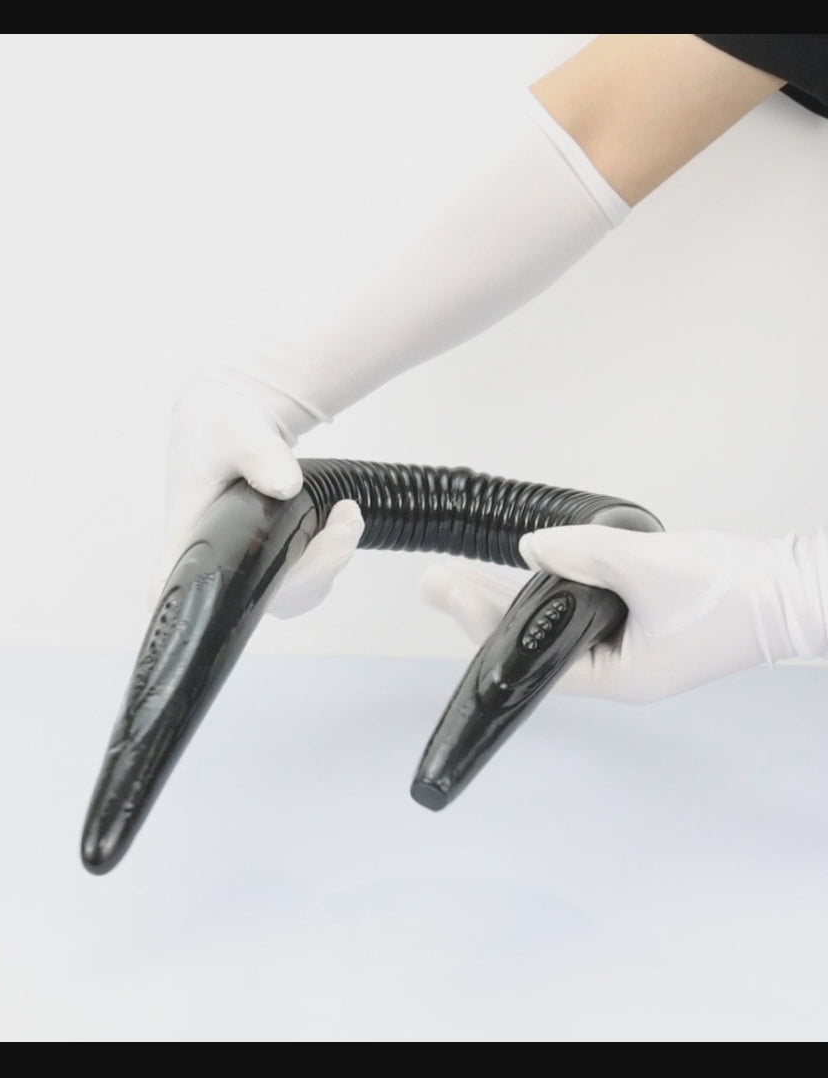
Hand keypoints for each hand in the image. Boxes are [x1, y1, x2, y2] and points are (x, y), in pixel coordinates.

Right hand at [155, 369, 362, 617]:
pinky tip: (341, 521)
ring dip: (329, 563)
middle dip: (314, 569)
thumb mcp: (236, 432)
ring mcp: (243, 572)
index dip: (229, 602)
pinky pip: (304, 583)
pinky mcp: (268, 567)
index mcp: (188, 542)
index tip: (280, 569)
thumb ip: (258, 455)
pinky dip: (329, 558)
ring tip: (348, 516)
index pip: (195, 595)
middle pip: (262, 601)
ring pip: (290, 596)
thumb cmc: (218, 429)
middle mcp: (213, 568)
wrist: (233, 424)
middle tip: (345, 524)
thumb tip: (287, 485)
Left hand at [422, 525, 827, 703]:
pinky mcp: (636, 624)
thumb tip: (530, 549)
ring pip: (551, 626)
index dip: (484, 623)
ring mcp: (626, 649)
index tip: (449, 592)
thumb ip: (583, 554)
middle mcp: (614, 670)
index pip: (531, 657)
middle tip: (434, 582)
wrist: (794, 589)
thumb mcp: (648, 566)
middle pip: (533, 643)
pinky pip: (577, 611)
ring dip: (507, 599)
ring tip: (455, 577)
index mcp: (616, 676)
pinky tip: (517, 574)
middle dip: (481, 609)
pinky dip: (545, 592)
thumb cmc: (732, 591)